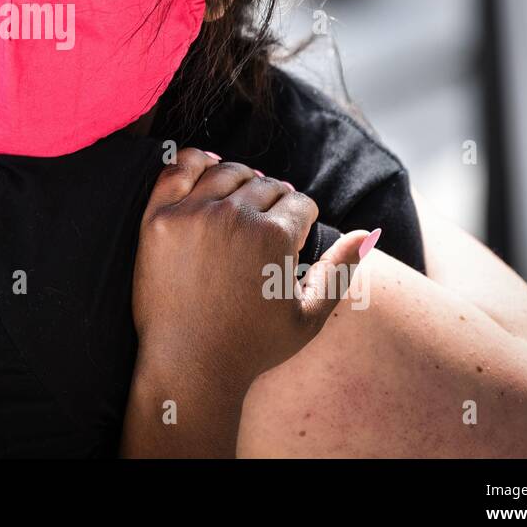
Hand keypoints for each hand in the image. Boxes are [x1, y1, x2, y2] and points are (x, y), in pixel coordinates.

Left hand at [123, 149, 375, 456]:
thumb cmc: (252, 346)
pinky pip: (178, 169)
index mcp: (275, 236)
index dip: (303, 216)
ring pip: (226, 172)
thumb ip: (340, 270)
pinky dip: (196, 161)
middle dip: (274, 199)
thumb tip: (368, 232)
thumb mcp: (309, 316)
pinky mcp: (158, 218)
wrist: (188, 365)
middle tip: (268, 217)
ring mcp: (192, 214)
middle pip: (265, 186)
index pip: (299, 202)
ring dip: (241, 180)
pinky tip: (207, 167)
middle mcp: (235, 217)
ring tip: (242, 195)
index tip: (295, 227)